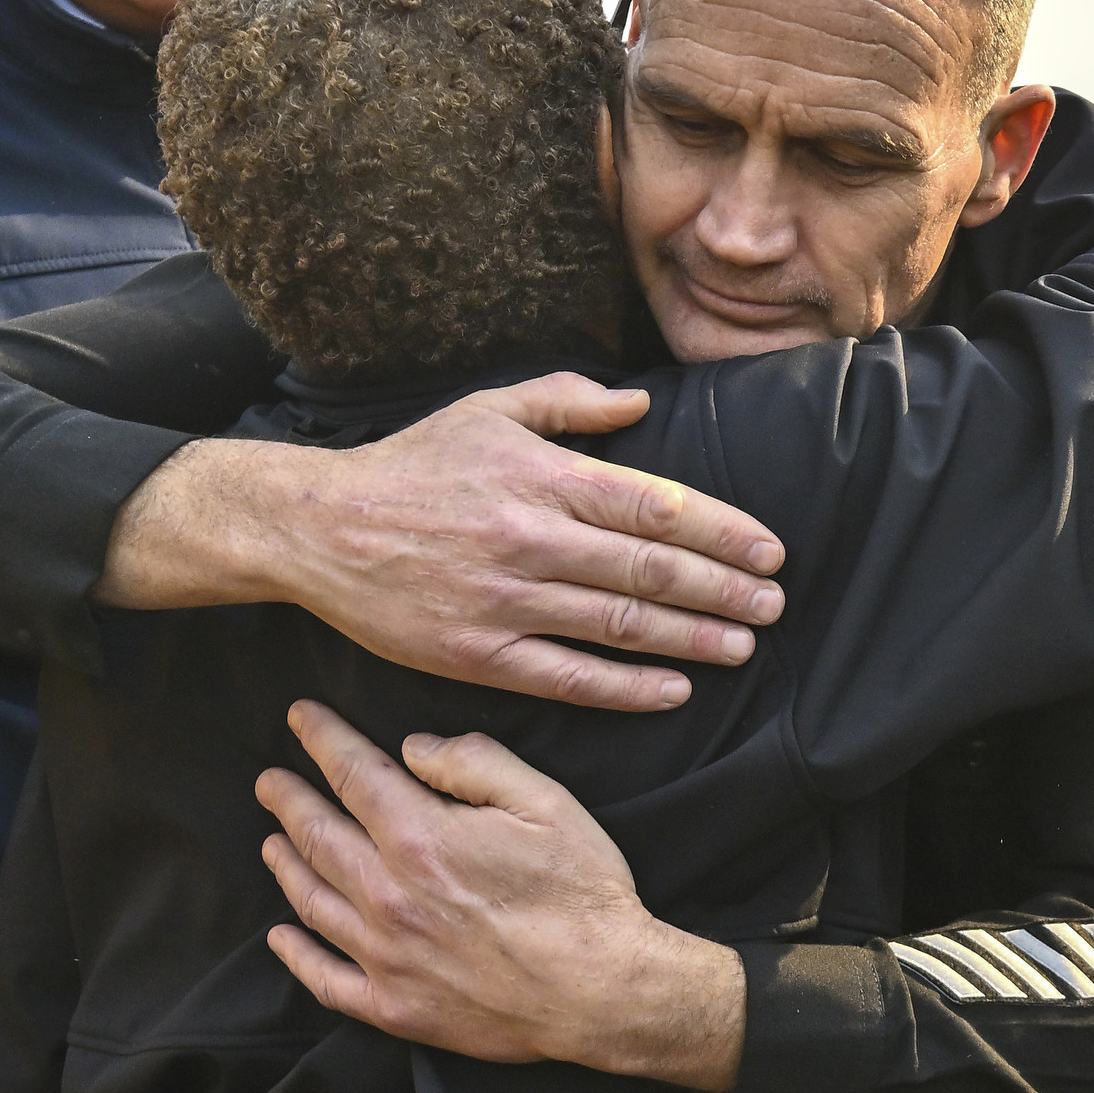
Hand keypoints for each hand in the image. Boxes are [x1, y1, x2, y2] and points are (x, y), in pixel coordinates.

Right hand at [101, 375, 788, 711]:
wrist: (318, 527)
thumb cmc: (411, 464)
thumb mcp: (488, 409)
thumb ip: (568, 402)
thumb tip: (641, 404)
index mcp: (541, 477)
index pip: (656, 507)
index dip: (723, 531)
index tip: (770, 552)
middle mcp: (531, 539)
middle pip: (650, 570)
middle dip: (724, 590)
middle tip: (776, 605)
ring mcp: (505, 601)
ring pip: (619, 626)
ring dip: (691, 638)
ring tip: (743, 645)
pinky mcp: (477, 654)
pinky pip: (567, 678)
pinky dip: (626, 688)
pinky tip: (674, 690)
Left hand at [256, 700, 744, 1090]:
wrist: (603, 992)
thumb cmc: (583, 894)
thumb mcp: (546, 803)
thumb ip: (475, 763)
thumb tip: (414, 749)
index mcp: (421, 838)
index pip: (354, 774)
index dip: (323, 740)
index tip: (300, 719)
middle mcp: (387, 895)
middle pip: (317, 836)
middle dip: (288, 801)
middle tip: (269, 781)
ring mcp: (385, 956)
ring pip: (312, 902)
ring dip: (286, 866)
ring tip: (273, 843)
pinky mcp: (395, 1007)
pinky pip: (326, 979)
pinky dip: (296, 955)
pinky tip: (282, 937)